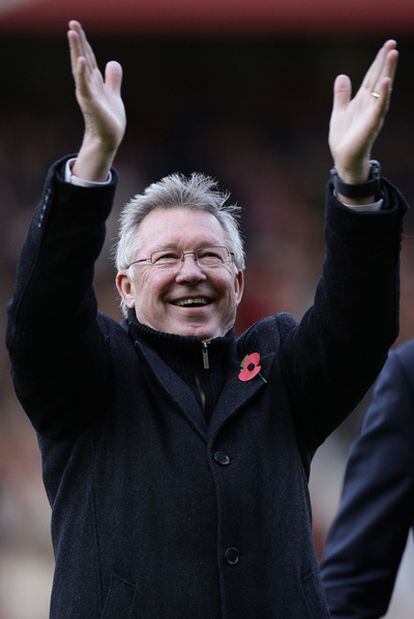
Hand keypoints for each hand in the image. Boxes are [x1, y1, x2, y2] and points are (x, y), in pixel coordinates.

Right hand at [67, 20, 125, 180]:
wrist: (108, 139)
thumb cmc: (108, 119)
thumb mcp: (113, 94)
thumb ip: (112, 79)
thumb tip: (112, 62)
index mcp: (93, 82)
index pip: (88, 58)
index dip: (83, 42)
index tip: (77, 26)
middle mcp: (88, 85)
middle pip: (82, 58)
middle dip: (78, 41)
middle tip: (72, 23)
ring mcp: (88, 94)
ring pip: (81, 68)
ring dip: (77, 50)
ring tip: (73, 33)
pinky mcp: (90, 104)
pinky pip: (85, 86)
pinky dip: (82, 73)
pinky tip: (81, 61)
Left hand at [329, 40, 397, 184]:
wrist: (344, 160)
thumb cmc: (344, 139)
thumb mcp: (339, 112)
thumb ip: (342, 95)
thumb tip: (342, 76)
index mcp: (362, 100)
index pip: (372, 76)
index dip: (378, 61)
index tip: (387, 45)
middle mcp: (370, 104)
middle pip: (379, 78)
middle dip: (385, 61)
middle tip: (392, 43)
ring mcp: (372, 113)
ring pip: (382, 89)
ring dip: (387, 71)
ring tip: (393, 54)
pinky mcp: (371, 124)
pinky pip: (379, 107)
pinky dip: (383, 94)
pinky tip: (386, 81)